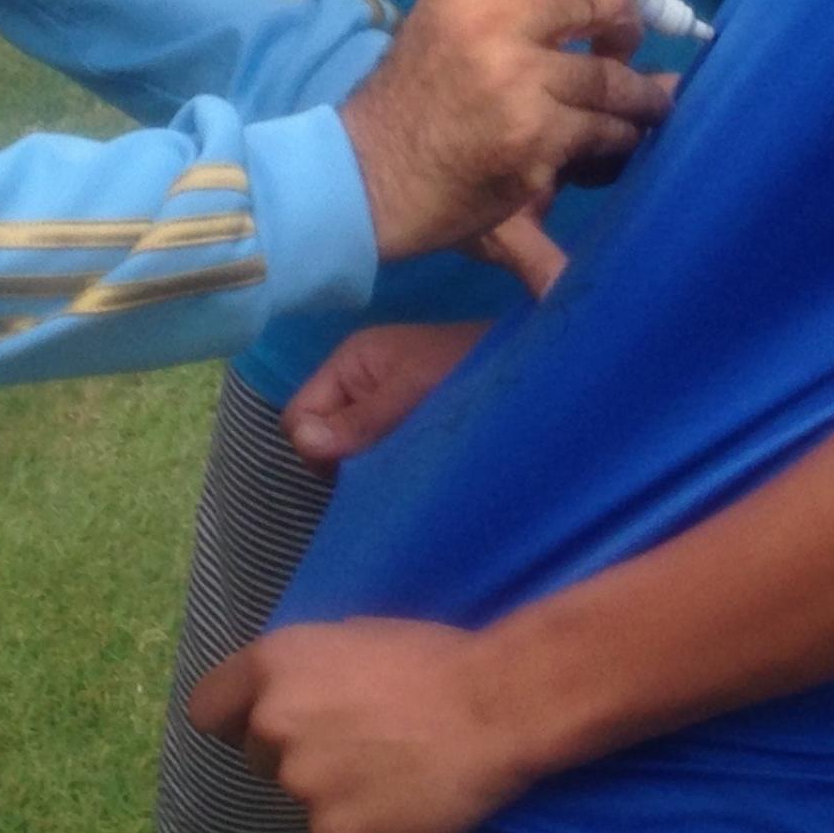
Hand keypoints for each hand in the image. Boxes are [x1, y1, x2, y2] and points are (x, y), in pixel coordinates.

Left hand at [186, 619, 534, 832]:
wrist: (493, 707)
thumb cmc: (433, 658)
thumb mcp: (352, 635)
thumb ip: (304, 668)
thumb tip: (286, 688)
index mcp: (273, 664)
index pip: (208, 710)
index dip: (235, 721)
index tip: (257, 727)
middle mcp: (273, 723)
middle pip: (258, 757)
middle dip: (295, 754)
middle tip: (353, 745)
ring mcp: (301, 781)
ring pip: (299, 795)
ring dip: (331, 790)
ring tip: (385, 770)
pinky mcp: (332, 831)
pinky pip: (333, 832)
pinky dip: (360, 824)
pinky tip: (398, 798)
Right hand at [283, 319, 487, 464]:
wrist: (534, 372)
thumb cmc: (467, 369)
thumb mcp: (410, 393)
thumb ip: (358, 420)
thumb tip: (302, 443)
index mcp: (350, 361)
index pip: (299, 416)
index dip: (318, 449)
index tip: (358, 469)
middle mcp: (359, 379)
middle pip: (322, 434)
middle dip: (346, 460)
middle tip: (389, 471)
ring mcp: (382, 400)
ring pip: (351, 446)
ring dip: (371, 466)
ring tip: (409, 470)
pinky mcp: (407, 419)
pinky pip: (379, 448)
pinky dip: (391, 463)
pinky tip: (417, 470)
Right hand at [339, 0, 669, 260]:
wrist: (369, 176)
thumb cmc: (411, 96)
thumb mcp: (443, 18)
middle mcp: (494, 21)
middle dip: (629, 21)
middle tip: (628, 41)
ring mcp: (518, 83)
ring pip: (614, 76)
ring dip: (640, 93)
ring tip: (646, 101)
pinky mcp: (536, 140)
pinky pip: (604, 131)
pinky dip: (617, 138)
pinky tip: (613, 142)